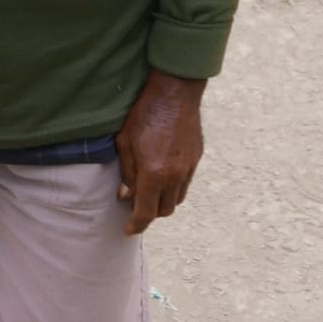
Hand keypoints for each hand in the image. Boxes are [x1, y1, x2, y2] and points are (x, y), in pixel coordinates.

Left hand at [115, 71, 205, 235]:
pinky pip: (185, 182)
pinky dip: (174, 186)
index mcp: (154, 174)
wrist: (176, 91)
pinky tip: (163, 174)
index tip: (128, 229)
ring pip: (177, 198)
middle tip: (136, 203)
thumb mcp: (125, 142)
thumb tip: (127, 194)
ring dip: (163, 200)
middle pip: (164, 210)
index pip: (146, 212)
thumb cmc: (145, 113)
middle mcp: (175, 176)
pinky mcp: (196, 158)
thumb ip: (127, 172)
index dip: (136, 225)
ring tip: (150, 190)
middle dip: (150, 213)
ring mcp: (188, 168)